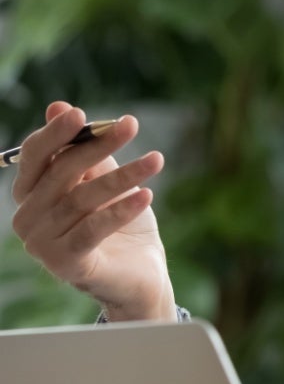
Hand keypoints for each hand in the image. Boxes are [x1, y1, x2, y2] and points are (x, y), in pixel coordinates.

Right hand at [9, 102, 175, 320]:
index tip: (81, 113)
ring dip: (124, 175)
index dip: (57, 133)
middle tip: (131, 125)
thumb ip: (85, 151)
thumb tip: (58, 105)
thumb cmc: (122, 226)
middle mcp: (26, 218)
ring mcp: (41, 243)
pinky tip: (148, 194)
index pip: (35, 156)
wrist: (141, 278)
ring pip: (83, 198)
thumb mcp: (105, 181)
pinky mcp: (65, 264)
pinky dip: (122, 210)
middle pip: (61, 172)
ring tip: (156, 159)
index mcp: (30, 194)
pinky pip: (93, 229)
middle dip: (98, 145)